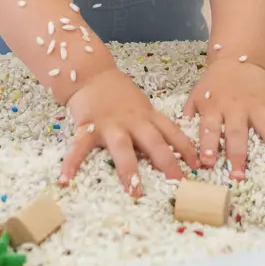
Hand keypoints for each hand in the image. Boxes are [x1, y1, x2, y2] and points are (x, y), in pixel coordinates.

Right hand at [61, 69, 197, 195]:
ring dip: (130, 170)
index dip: (186, 149)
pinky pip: (79, 147)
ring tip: (134, 191)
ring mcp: (111, 124)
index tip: (198, 166)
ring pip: (123, 148)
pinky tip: (66, 179)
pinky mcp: (88, 126)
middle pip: (154, 142)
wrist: (92, 74)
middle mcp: (133, 121)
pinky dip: (72, 163)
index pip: (172, 132)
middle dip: (168, 163)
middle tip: (179, 184)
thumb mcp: (141, 106)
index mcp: (148, 116)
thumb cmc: (118, 93)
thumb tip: (168, 150)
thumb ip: (151, 125)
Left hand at [184, 60, 264, 179]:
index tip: (207, 163)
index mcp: (214, 108)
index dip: (208, 146)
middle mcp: (236, 108)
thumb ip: (188, 118)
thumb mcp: (195, 97)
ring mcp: (257, 104)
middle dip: (238, 155)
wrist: (235, 59)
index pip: (209, 129)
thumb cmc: (213, 85)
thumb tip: (179, 145)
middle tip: (239, 175)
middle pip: (237, 133)